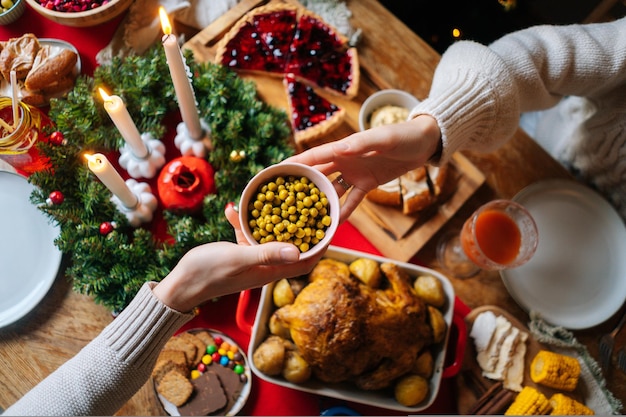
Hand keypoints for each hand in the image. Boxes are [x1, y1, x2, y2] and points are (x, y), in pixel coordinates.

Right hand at [153, 204, 323, 311]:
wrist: (179, 285)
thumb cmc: (208, 273)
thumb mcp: (239, 258)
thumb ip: (266, 252)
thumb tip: (298, 250)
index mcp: (270, 270)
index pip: (305, 261)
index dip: (320, 246)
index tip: (329, 225)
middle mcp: (265, 265)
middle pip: (290, 245)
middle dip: (299, 225)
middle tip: (306, 202)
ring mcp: (251, 259)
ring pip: (267, 235)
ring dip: (267, 218)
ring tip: (266, 198)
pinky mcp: (237, 253)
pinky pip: (245, 234)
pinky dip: (241, 222)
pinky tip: (231, 208)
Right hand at [287, 115, 440, 221]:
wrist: (425, 142)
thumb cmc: (403, 134)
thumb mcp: (383, 138)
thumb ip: (361, 144)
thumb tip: (337, 148)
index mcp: (344, 148)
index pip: (313, 157)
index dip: (293, 165)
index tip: (273, 174)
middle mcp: (345, 160)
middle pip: (318, 175)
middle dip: (300, 187)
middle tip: (282, 203)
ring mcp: (355, 173)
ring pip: (332, 190)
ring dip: (320, 203)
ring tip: (304, 219)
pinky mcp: (368, 184)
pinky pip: (352, 201)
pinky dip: (343, 212)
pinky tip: (333, 225)